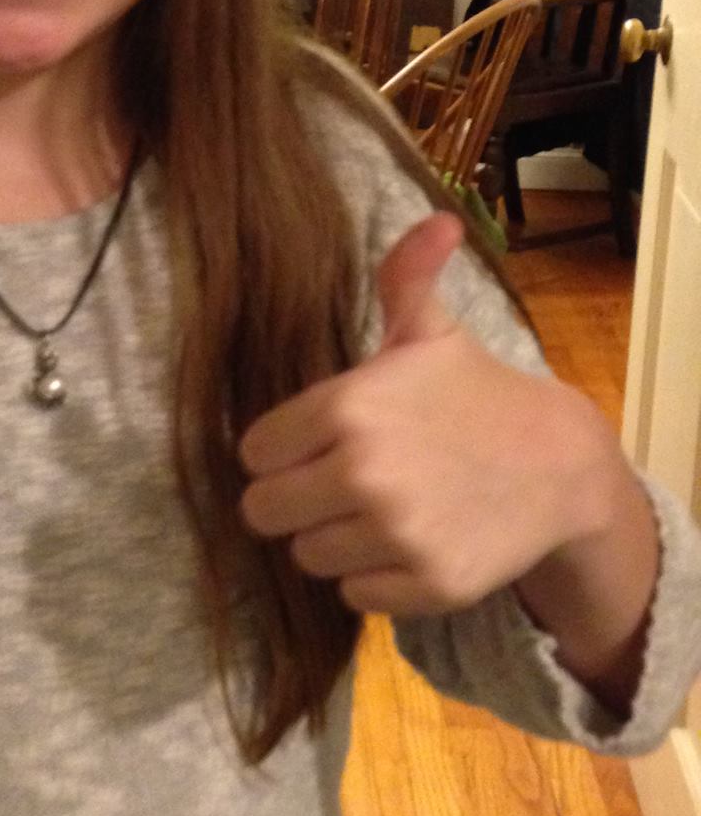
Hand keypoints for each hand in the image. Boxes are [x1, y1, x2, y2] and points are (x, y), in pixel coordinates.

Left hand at [237, 212, 619, 617]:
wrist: (561, 467)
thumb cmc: (476, 395)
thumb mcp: (433, 333)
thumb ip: (406, 277)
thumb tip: (437, 220)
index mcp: (348, 408)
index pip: (253, 453)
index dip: (279, 451)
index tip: (314, 446)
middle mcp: (364, 473)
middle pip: (263, 511)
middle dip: (294, 499)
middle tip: (336, 485)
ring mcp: (397, 533)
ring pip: (306, 556)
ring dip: (332, 539)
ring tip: (378, 511)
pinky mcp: (426, 583)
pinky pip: (354, 595)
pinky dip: (373, 577)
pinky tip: (407, 542)